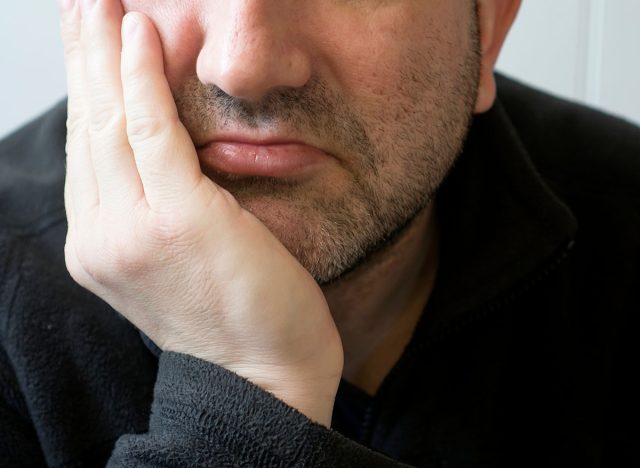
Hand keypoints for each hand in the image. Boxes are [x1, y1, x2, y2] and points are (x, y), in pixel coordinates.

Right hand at [58, 0, 342, 425]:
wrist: (267, 376)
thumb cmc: (238, 318)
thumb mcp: (181, 264)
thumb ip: (156, 213)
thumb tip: (160, 158)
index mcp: (104, 248)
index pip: (90, 154)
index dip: (87, 93)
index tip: (89, 47)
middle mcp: (104, 239)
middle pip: (89, 129)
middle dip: (83, 59)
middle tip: (80, 6)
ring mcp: (133, 232)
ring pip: (111, 122)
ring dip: (105, 53)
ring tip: (101, 4)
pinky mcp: (178, 222)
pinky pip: (153, 133)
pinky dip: (142, 78)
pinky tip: (139, 34)